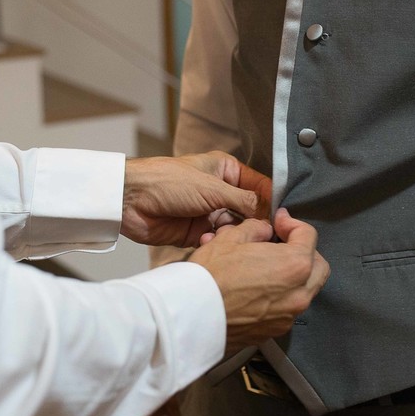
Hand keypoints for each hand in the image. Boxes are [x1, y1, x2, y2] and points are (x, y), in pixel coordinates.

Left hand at [121, 152, 269, 246]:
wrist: (130, 201)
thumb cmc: (169, 182)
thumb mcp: (212, 188)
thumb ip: (244, 201)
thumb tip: (268, 215)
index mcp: (226, 171)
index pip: (260, 186)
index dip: (272, 201)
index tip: (283, 219)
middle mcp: (221, 191)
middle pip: (251, 211)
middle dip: (255, 223)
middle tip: (263, 236)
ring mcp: (209, 213)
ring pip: (236, 229)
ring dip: (235, 235)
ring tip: (227, 236)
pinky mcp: (198, 233)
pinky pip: (219, 242)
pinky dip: (218, 244)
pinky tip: (209, 242)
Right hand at [190, 208, 329, 353]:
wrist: (191, 316)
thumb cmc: (211, 273)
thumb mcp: (231, 237)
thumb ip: (257, 229)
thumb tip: (265, 231)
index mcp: (294, 265)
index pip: (308, 236)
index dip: (291, 223)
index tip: (277, 221)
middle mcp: (299, 293)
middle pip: (318, 266)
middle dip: (304, 251)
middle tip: (281, 243)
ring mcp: (289, 315)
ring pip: (306, 290)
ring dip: (294, 275)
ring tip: (268, 266)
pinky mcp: (275, 331)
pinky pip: (288, 307)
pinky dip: (281, 295)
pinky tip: (258, 288)